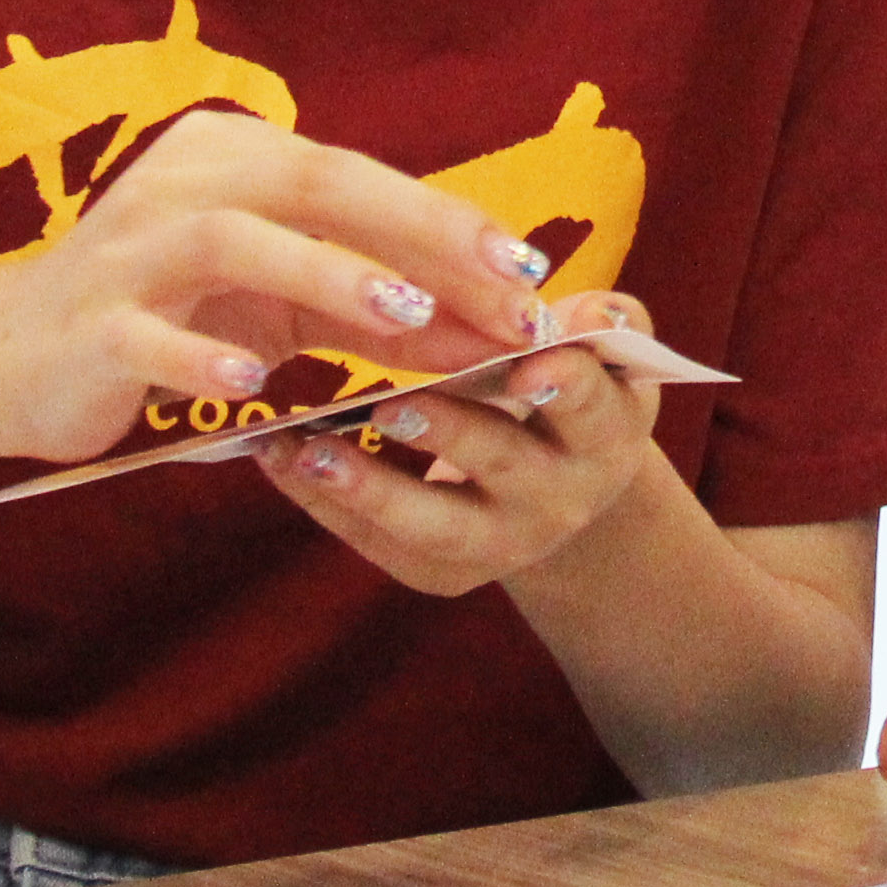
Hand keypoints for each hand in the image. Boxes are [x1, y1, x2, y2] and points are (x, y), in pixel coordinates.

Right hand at [0, 107, 552, 463]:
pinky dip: (202, 357)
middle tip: (503, 282)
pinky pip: (148, 335)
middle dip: (417, 231)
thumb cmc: (168, 319)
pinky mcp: (88, 325)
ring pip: (234, 242)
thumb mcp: (281, 310)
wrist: (9, 357)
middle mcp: (182, 183)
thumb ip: (377, 315)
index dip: (447, 219)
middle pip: (312, 184)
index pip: (356, 177)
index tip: (531, 267)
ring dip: (325, 275)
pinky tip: (255, 387)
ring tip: (405, 314)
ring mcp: (128, 251)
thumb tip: (493, 332)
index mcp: (233, 158)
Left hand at [258, 291, 669, 596]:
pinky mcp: (444, 573)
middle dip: (449, 435)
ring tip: (309, 451)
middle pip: (505, 466)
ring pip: (433, 526)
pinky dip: (325, 503)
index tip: (529, 363)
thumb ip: (605, 320)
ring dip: (368, 488)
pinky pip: (381, 544)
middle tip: (391, 406)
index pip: (591, 406)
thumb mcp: (605, 351)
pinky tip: (278, 459)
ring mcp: (502, 545)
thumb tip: (582, 313)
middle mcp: (562, 500)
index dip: (566, 385)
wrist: (563, 481)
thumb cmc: (574, 384)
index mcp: (607, 433)